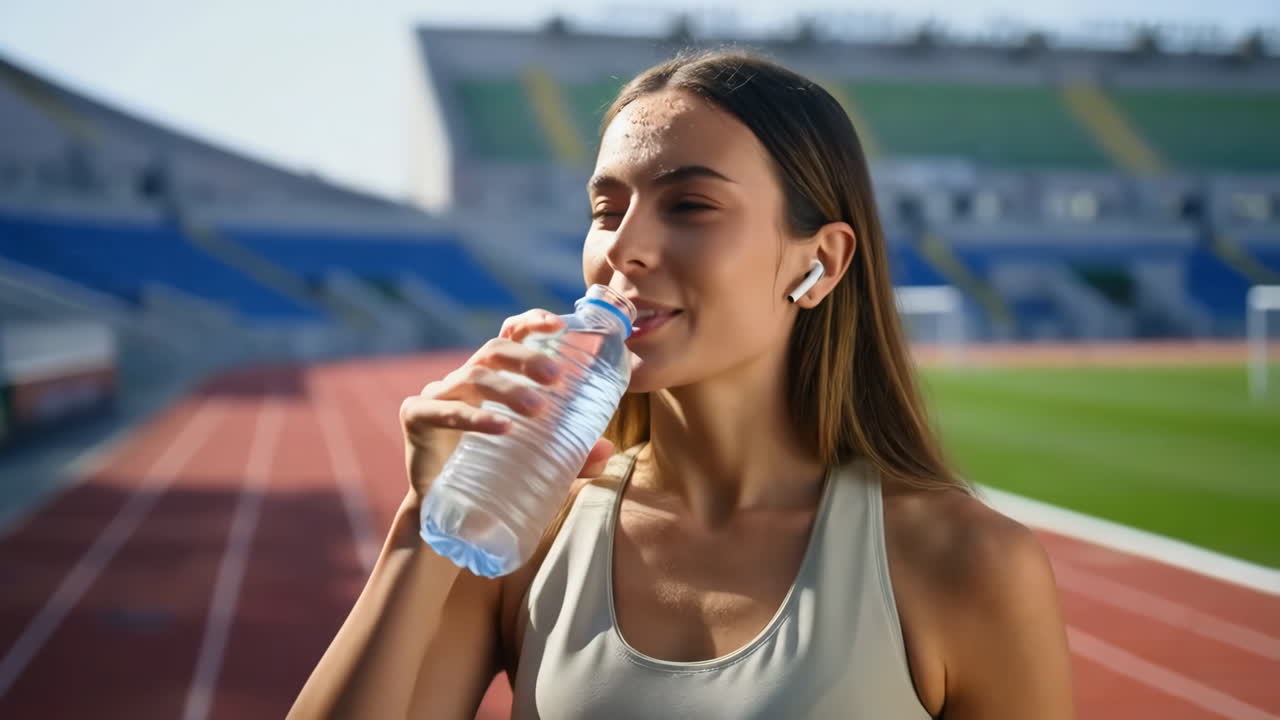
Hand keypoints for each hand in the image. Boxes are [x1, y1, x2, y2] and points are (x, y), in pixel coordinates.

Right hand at [399, 309, 615, 501]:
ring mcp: (438, 395)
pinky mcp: (417, 418)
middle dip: (526, 357)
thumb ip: (573, 456)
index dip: (531, 322)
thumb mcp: (540, 464)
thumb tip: (608, 449)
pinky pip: (446, 411)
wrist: (450, 517)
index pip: (510, 335)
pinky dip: (476, 417)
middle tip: (556, 378)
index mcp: (493, 378)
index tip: (559, 326)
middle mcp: (464, 379)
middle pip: (493, 350)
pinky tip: (502, 427)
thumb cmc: (496, 477)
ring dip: (507, 388)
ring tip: (538, 409)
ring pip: (473, 376)